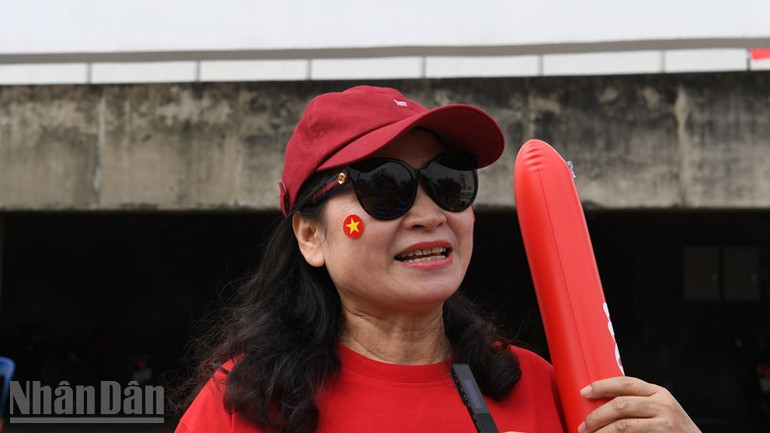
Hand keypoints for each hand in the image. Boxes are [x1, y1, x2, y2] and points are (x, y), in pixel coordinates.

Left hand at [578, 376, 700, 432]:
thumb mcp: (659, 410)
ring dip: (603, 431)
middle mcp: (662, 403)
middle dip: (597, 416)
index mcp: (657, 391)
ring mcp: (665, 420)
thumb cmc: (672, 429)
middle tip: (584, 426)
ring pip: (624, 424)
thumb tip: (601, 404)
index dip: (601, 386)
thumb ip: (636, 403)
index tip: (584, 392)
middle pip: (620, 404)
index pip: (624, 382)